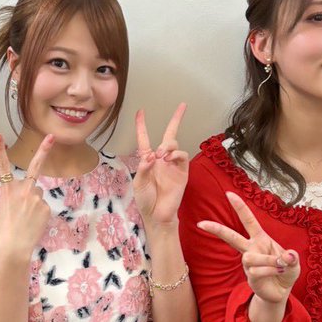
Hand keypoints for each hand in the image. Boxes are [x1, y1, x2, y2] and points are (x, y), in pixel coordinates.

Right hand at [0, 132, 53, 260]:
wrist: (14, 247)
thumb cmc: (3, 229)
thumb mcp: (1, 208)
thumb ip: (11, 195)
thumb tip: (22, 193)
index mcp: (7, 190)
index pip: (2, 166)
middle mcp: (23, 190)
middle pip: (34, 170)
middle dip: (44, 150)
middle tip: (51, 137)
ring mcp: (37, 198)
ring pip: (37, 194)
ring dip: (34, 201)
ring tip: (26, 217)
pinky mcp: (46, 207)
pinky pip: (43, 206)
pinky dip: (39, 213)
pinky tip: (32, 223)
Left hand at [133, 103, 189, 226]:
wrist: (157, 215)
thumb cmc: (145, 200)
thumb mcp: (138, 183)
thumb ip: (143, 168)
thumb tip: (150, 155)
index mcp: (148, 160)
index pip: (145, 139)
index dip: (142, 126)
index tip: (141, 112)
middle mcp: (161, 159)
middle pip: (170, 134)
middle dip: (176, 119)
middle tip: (182, 106)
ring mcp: (173, 164)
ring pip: (175, 144)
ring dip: (168, 145)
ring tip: (161, 155)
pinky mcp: (182, 172)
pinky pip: (182, 156)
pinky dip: (176, 154)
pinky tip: (168, 159)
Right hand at [198, 191, 299, 303]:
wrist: (282, 291)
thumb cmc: (286, 271)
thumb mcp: (294, 261)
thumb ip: (292, 257)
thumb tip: (287, 256)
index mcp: (260, 238)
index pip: (248, 220)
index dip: (240, 206)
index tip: (229, 194)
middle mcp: (251, 249)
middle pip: (231, 237)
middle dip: (217, 230)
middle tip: (201, 223)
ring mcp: (249, 264)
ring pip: (250, 257)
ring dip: (267, 260)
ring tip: (281, 264)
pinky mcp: (250, 277)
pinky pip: (257, 272)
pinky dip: (271, 271)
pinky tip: (279, 272)